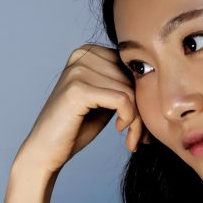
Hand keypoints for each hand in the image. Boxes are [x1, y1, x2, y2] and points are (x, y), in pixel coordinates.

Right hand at [13, 43, 147, 177]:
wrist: (45, 151)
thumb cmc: (75, 127)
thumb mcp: (104, 98)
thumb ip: (122, 83)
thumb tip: (157, 75)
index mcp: (88, 51)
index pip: (131, 65)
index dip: (141, 94)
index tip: (140, 122)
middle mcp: (82, 55)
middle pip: (132, 77)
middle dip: (141, 109)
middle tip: (138, 135)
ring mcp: (78, 70)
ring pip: (130, 90)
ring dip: (137, 119)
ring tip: (129, 137)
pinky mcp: (78, 90)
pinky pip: (122, 99)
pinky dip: (129, 119)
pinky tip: (119, 130)